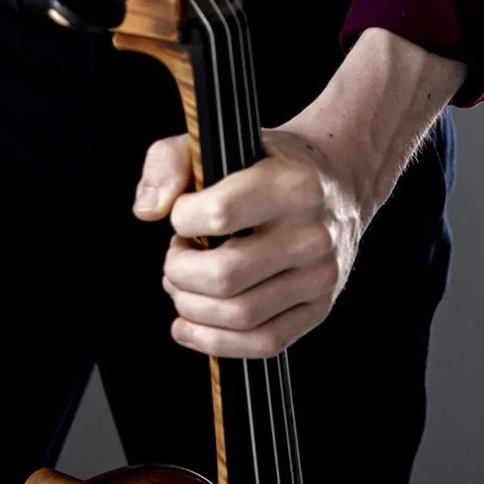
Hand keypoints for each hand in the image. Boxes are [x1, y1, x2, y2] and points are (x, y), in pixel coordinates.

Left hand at [134, 129, 362, 358]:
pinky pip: (264, 342)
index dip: (182, 219)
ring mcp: (321, 276)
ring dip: (192, 308)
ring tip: (181, 287)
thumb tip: (147, 211)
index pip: (219, 213)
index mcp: (292, 184)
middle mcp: (313, 233)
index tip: (181, 216)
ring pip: (241, 315)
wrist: (336, 182)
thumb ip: (170, 161)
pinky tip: (188, 327)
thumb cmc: (267, 163)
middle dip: (180, 272)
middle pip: (225, 274)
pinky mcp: (319, 308)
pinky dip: (217, 343)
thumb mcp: (220, 140)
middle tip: (174, 258)